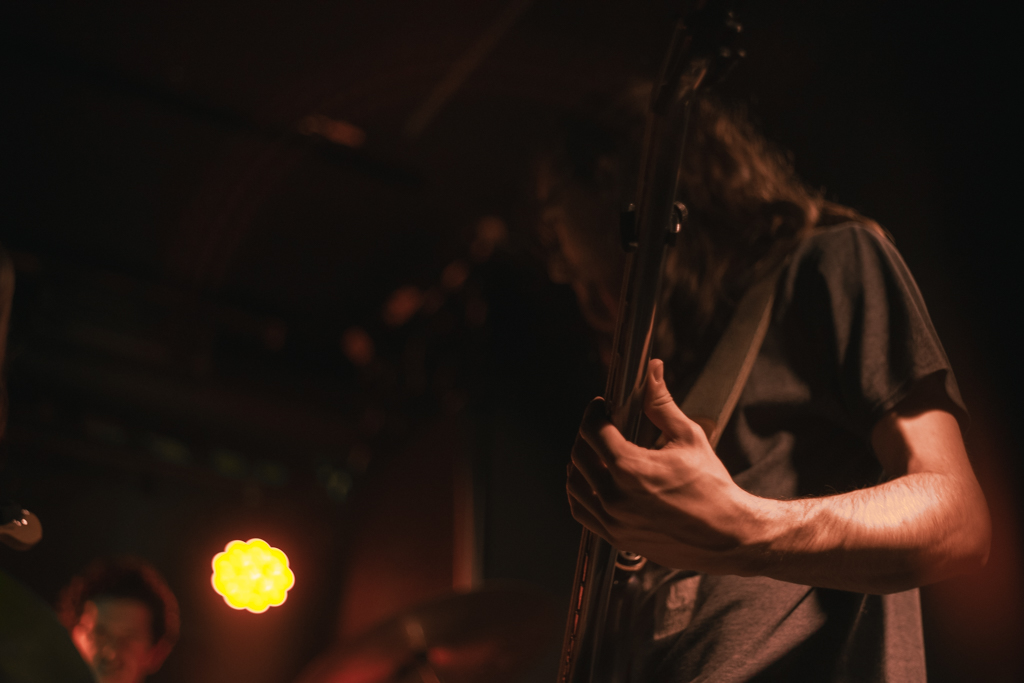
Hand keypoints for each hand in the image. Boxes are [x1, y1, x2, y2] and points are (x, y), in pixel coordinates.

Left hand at [567, 359, 762, 574]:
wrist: (728, 535)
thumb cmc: (712, 487)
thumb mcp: (689, 438)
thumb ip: (661, 404)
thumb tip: (652, 371)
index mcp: (630, 469)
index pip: (592, 431)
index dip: (593, 412)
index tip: (601, 407)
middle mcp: (615, 497)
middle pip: (578, 456)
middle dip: (586, 435)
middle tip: (601, 427)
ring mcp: (613, 521)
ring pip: (574, 485)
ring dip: (579, 464)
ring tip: (597, 453)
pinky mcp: (616, 537)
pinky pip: (582, 512)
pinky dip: (580, 494)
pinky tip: (593, 482)